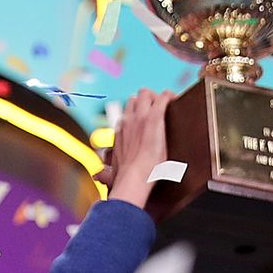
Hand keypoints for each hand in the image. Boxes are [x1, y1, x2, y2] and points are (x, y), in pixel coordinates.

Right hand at [103, 88, 173, 214]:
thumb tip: (97, 176)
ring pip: (145, 93)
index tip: (145, 123)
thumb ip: (105, 172)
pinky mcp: (153, 117)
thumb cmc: (125, 179)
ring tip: (167, 108)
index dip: (136, 114)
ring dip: (155, 98)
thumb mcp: (112, 172)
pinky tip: (176, 101)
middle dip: (145, 100)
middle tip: (157, 111)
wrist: (134, 178)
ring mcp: (140, 117)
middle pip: (134, 98)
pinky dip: (170, 97)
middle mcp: (127, 120)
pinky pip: (164, 97)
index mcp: (119, 131)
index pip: (127, 113)